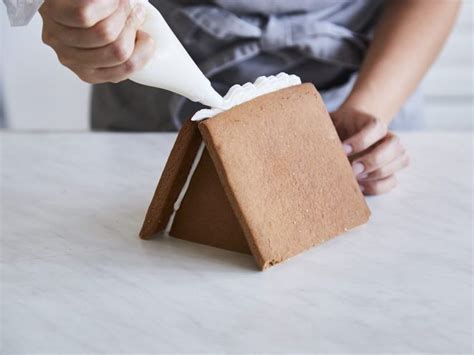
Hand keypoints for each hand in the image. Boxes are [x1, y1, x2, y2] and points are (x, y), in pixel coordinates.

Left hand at [39, 0, 154, 83]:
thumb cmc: (93, 13)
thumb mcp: (113, 37)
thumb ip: (126, 45)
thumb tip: (151, 41)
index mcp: (90, 72)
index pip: (127, 68)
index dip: (145, 49)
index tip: (146, 34)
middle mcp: (72, 59)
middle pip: (118, 51)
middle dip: (133, 26)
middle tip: (134, 9)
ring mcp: (59, 37)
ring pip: (104, 32)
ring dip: (122, 11)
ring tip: (122, 1)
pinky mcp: (53, 14)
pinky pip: (86, 14)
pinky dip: (107, 3)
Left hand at [330, 106, 409, 194]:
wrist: (348, 132)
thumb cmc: (338, 129)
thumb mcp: (331, 124)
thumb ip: (325, 128)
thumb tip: (312, 139)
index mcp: (372, 123)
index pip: (376, 127)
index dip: (362, 140)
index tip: (343, 149)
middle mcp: (387, 137)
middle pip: (394, 145)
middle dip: (373, 160)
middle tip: (353, 169)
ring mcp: (393, 154)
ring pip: (400, 161)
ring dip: (378, 173)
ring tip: (356, 179)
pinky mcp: (390, 171)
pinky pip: (393, 180)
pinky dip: (378, 186)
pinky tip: (360, 187)